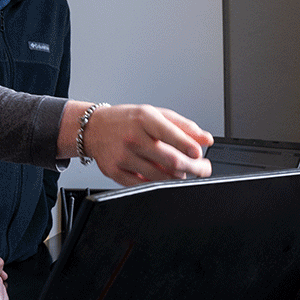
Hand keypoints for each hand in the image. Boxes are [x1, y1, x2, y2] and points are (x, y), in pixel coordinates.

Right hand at [80, 103, 212, 184]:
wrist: (93, 128)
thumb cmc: (127, 121)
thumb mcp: (155, 114)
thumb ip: (183, 127)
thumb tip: (206, 140)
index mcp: (144, 119)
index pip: (172, 135)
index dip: (190, 148)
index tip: (200, 154)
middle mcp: (132, 137)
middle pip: (171, 160)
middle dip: (193, 167)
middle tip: (202, 168)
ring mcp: (122, 156)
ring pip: (160, 176)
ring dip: (177, 176)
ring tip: (181, 170)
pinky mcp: (114, 172)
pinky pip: (143, 185)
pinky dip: (157, 183)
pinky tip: (161, 175)